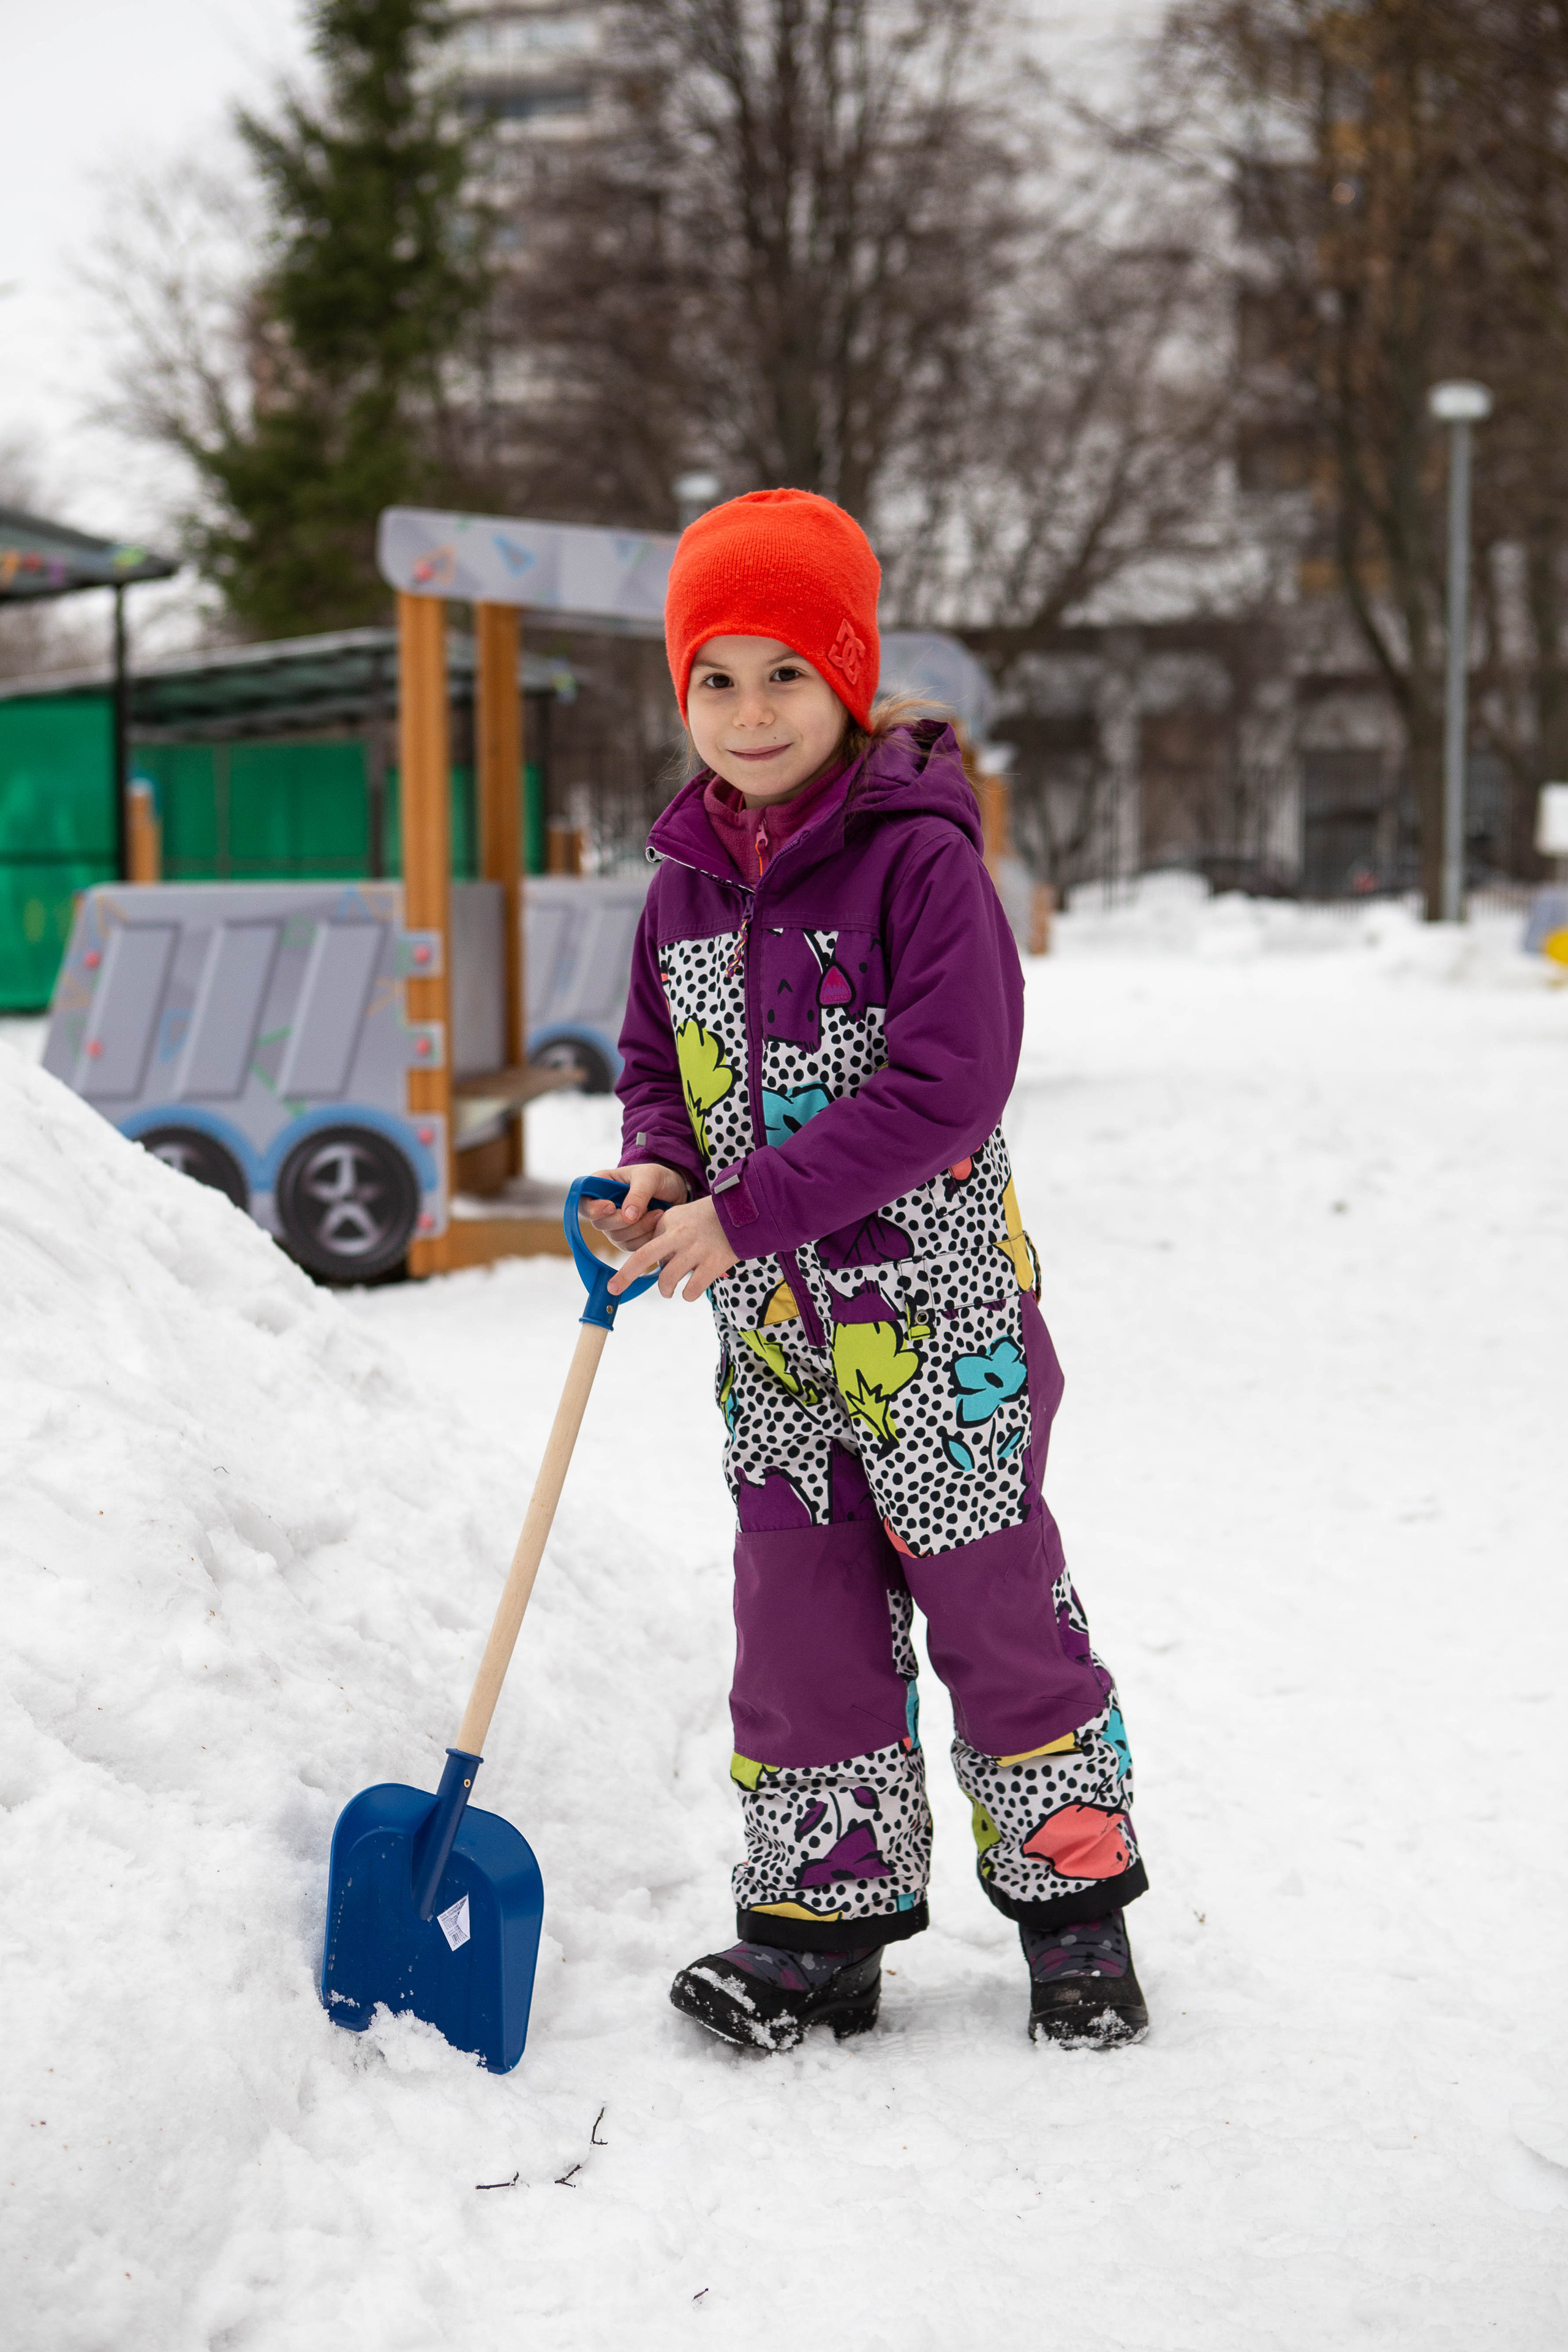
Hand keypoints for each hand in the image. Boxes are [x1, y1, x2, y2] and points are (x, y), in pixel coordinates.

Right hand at [583, 1163, 688, 1251]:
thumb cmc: (658, 1177)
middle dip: (624, 1221)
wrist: (676, 1191)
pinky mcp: (627, 1239)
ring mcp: (613, 1225)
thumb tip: (627, 1217)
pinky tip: (657, 1225)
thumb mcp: (650, 1177)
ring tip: (659, 1214)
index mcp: (600, 1186)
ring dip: (640, 1228)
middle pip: (599, 1223)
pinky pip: (631, 1246)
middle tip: (649, 1210)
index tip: (612, 1206)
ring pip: (617, 1237)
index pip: (583, 1202)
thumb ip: (638, 1194)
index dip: (593, 1209)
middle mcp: (603, 1208)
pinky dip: (646, 1238)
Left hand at [608, 1192, 737, 1301]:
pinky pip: (691, 1290)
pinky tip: (690, 1292)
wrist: (743, 1213)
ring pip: (667, 1279)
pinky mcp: (712, 1264)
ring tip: (669, 1292)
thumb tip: (657, 1264)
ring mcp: (695, 1250)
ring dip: (665, 1290)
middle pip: (642, 1257)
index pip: (646, 1247)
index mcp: (668, 1222)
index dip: (642, 1262)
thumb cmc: (710, 1218)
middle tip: (613, 1288)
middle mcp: (678, 1236)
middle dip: (624, 1275)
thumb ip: (665, 1234)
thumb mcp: (682, 1216)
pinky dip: (688, 1295)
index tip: (638, 1270)